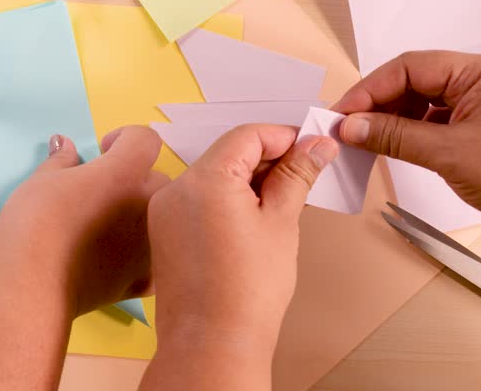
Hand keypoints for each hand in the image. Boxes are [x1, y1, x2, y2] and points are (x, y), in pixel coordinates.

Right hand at [0, 126, 167, 317]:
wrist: (33, 286)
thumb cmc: (34, 225)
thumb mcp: (41, 182)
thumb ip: (61, 161)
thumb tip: (64, 144)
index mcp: (124, 172)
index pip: (144, 140)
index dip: (125, 139)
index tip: (104, 151)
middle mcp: (146, 204)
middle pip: (157, 178)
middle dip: (135, 178)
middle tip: (103, 191)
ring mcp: (150, 244)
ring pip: (162, 219)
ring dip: (143, 216)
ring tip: (111, 227)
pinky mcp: (144, 279)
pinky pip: (156, 259)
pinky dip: (143, 256)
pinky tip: (120, 260)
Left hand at [147, 126, 336, 361]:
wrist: (212, 344)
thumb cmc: (247, 292)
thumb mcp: (281, 222)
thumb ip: (296, 175)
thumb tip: (316, 146)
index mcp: (205, 179)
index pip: (247, 135)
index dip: (284, 137)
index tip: (311, 149)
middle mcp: (177, 188)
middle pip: (228, 154)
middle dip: (267, 160)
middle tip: (304, 174)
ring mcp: (166, 211)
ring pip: (212, 177)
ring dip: (247, 181)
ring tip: (282, 202)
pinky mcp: (164, 232)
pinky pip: (198, 200)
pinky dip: (225, 200)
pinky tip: (252, 220)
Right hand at [330, 51, 480, 245]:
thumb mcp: (450, 155)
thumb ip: (395, 136)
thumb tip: (350, 128)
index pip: (410, 67)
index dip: (370, 90)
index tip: (341, 116)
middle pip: (418, 81)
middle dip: (380, 105)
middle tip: (348, 131)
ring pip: (429, 102)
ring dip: (398, 120)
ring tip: (369, 143)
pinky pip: (445, 120)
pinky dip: (419, 132)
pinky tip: (400, 148)